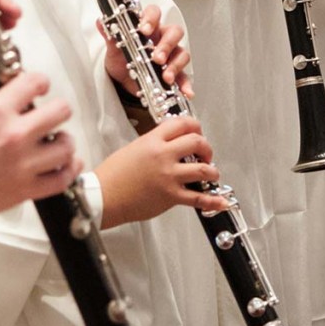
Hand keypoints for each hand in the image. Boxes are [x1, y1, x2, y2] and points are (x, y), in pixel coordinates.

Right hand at [0, 71, 81, 237]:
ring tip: (56, 142)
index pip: (35, 82)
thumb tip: (16, 107)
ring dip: (63, 141)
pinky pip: (62, 179)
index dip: (39, 82)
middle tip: (50, 114)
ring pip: (67, 146)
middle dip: (56, 109)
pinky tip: (62, 165)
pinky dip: (67, 170)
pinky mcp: (24, 191)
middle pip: (60, 111)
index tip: (39, 86)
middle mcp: (14, 137)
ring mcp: (23, 166)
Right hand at [97, 116, 227, 226]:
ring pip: (203, 169)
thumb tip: (170, 146)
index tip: (198, 132)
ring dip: (212, 171)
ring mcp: (168, 176)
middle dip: (207, 147)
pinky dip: (213, 200)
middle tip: (206, 154)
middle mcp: (163, 155)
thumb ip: (154, 144)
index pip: (181, 124)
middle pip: (197, 142)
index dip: (195, 126)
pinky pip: (198, 198)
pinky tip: (220, 201)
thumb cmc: (113, 174)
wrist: (104, 195)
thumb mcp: (133, 148)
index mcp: (152, 141)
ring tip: (211, 174)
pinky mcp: (170, 196)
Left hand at [101, 3, 192, 98]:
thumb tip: (101, 21)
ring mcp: (170, 56)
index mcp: (148, 27)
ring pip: (181, 53)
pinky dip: (185, 84)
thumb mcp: (113, 48)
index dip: (151, 18)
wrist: (122, 80)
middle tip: (156, 58)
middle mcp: (162, 38)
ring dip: (175, 65)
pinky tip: (185, 91)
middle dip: (166, 45)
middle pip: (174, 32)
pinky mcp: (174, 73)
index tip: (144, 29)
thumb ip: (110, 35)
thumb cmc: (121, 58)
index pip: (154, 13)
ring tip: (166, 77)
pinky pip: (184, 77)